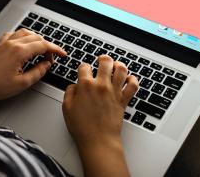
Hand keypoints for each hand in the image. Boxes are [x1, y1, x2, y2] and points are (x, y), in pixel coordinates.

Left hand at [0, 29, 65, 114]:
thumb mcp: (23, 83)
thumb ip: (38, 72)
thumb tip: (47, 64)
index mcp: (19, 51)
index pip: (43, 45)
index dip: (55, 49)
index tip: (62, 54)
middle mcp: (12, 43)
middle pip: (36, 38)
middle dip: (47, 46)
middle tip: (51, 58)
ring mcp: (4, 42)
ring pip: (26, 33)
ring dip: (36, 39)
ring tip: (41, 51)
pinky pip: (14, 34)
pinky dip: (23, 37)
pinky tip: (24, 44)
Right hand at [62, 55, 138, 176]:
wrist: (98, 141)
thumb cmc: (83, 128)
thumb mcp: (66, 108)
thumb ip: (69, 92)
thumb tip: (74, 86)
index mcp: (85, 86)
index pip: (84, 66)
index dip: (83, 67)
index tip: (84, 70)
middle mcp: (101, 85)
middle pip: (105, 62)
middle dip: (103, 58)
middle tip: (102, 60)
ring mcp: (114, 92)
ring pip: (121, 69)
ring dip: (118, 65)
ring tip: (116, 66)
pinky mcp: (123, 100)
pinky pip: (133, 85)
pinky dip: (132, 80)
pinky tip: (128, 79)